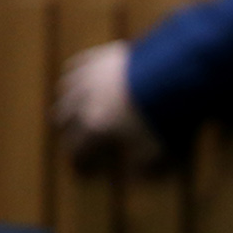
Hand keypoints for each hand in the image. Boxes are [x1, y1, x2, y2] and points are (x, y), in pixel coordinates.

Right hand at [51, 41, 161, 171]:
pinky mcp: (97, 56)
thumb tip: (136, 176)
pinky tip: (77, 80)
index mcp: (94, 125)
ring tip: (71, 110)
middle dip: (68, 130)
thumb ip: (142, 164)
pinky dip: (74, 77)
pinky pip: (75, 66)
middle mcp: (83, 101)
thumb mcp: (156, 146)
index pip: (78, 147)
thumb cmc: (162, 113)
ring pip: (64, 91)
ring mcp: (87, 76)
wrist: (169, 71)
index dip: (79, 160)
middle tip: (74, 138)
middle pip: (63, 117)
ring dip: (67, 103)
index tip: (81, 168)